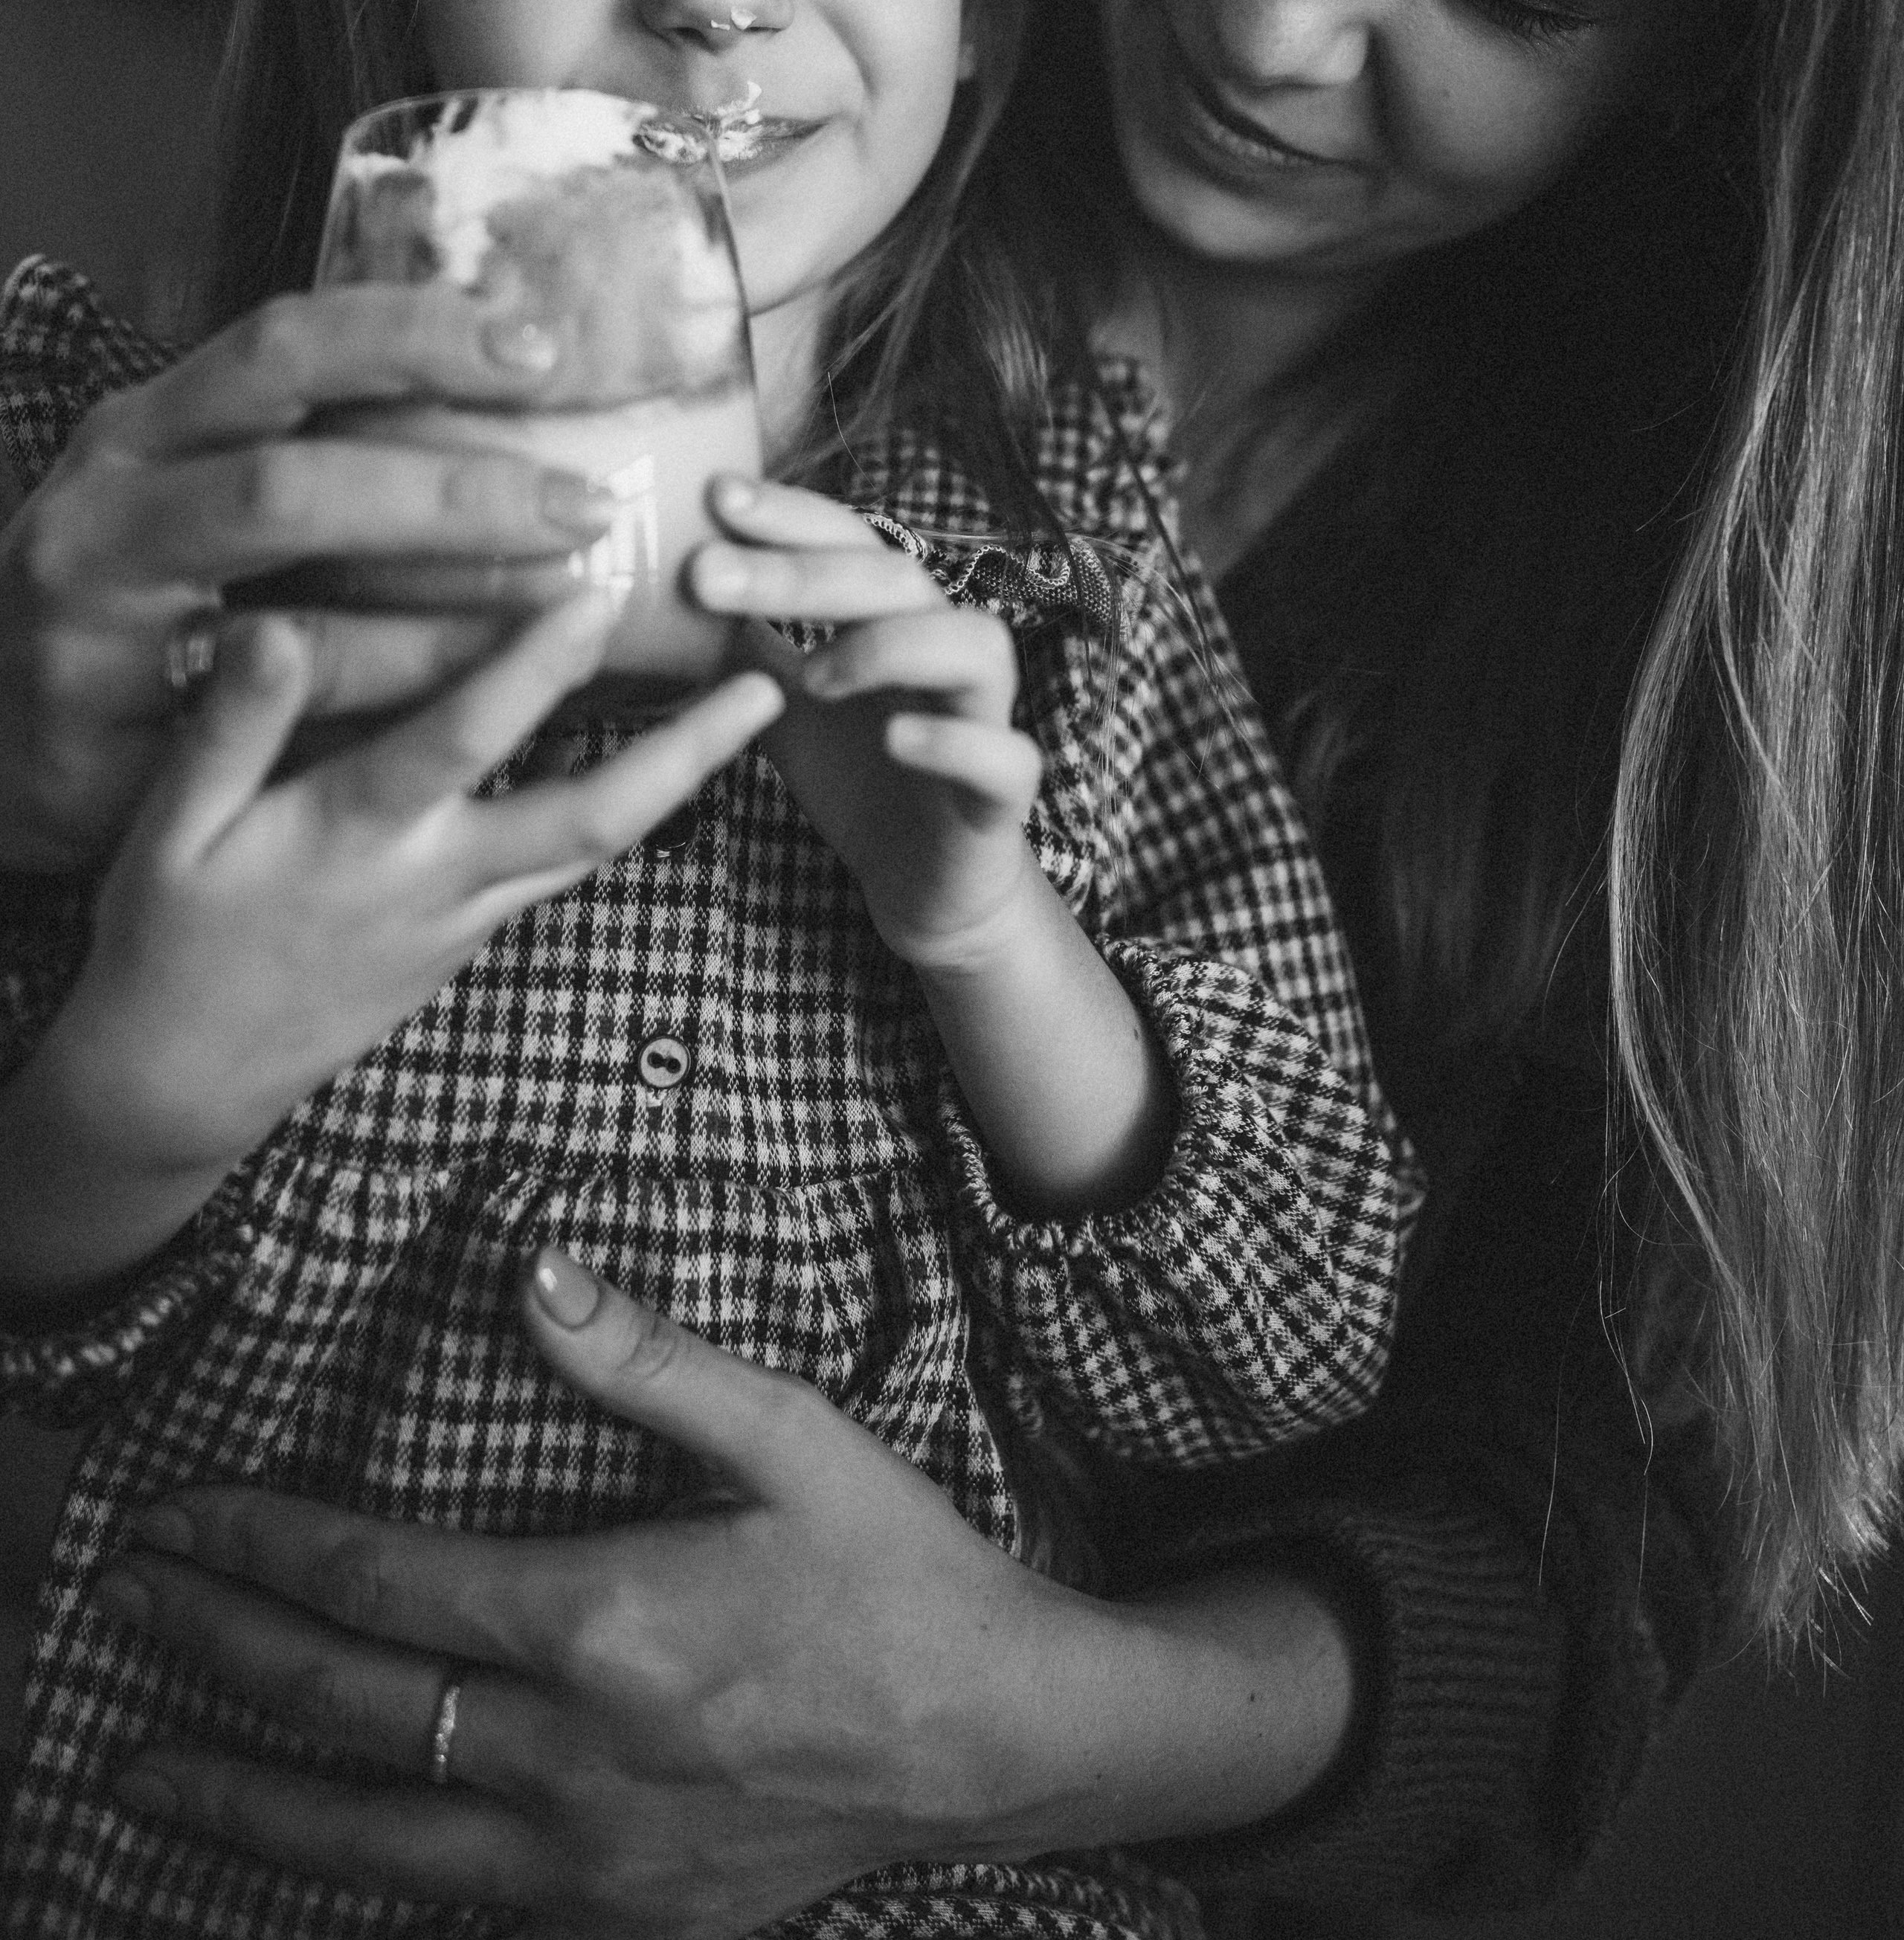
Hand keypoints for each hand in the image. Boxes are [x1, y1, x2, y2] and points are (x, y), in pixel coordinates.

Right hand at [0, 284, 618, 871]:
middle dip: (453, 495)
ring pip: (300, 634)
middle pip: (292, 489)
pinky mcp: (119, 759)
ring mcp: (100, 648)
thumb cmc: (126, 588)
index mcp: (136, 432)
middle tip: (583, 505)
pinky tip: (494, 710)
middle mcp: (105, 524)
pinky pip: (289, 748)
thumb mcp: (181, 481)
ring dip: (452, 625)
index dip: (414, 339)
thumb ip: (306, 435)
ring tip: (570, 609)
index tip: (540, 347)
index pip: (282, 349)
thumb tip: (504, 372)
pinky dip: (393, 723)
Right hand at [0, 609, 782, 1299]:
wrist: (184, 1081)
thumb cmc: (169, 938)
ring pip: (599, 842)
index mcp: (360, 837)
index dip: (531, 669)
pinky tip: (661, 748)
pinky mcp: (474, 932)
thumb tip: (273, 623)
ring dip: (682, 776)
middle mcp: (438, 878)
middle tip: (774, 683)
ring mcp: (469, 913)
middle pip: (593, 817)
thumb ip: (232, 726)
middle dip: (688, 752)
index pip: (462, 740)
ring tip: (754, 704)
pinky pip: (562, 858)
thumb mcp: (170, 832)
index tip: (598, 594)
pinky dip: (622, 804)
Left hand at [89, 1258, 1354, 1935]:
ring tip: (138, 1772)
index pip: (380, 1581)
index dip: (264, 1545)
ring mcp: (591, 1858)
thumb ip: (648, 1359)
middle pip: (344, 1705)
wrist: (1000, 1740)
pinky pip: (452, 1908)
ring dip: (240, 1799)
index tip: (180, 1518)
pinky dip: (356, 1877)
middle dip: (217, 1648)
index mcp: (606, 1623)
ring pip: (365, 1842)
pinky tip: (310, 1853)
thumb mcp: (791, 1436)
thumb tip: (533, 1270)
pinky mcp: (624, 1918)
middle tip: (123, 1609)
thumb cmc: (898, 1574)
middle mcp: (574, 1755)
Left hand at [689, 477, 1043, 970]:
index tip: (714, 496)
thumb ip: (739, 649)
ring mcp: (985, 717)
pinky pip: (1006, 756)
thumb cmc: (857, 777)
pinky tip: (898, 738)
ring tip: (812, 673)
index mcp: (894, 618)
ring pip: (976, 644)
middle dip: (803, 573)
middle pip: (898, 580)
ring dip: (890, 646)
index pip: (851, 539)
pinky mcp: (1003, 794)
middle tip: (707, 576)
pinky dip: (955, 741)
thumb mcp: (780, 705)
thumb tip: (663, 590)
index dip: (790, 516)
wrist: (922, 882)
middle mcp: (948, 650)